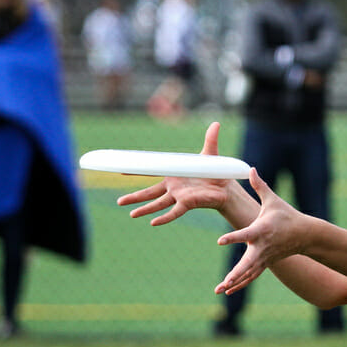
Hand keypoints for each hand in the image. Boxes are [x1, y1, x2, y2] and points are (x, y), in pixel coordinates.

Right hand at [117, 122, 232, 225]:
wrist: (227, 187)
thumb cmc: (215, 172)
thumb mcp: (210, 154)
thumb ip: (210, 139)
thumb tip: (216, 122)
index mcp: (173, 175)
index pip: (151, 173)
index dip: (136, 171)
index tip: (120, 170)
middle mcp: (173, 187)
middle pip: (149, 193)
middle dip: (134, 197)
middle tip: (119, 202)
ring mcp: (179, 196)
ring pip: (158, 204)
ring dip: (145, 209)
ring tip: (131, 215)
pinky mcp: (188, 203)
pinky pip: (174, 212)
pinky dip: (164, 218)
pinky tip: (153, 223)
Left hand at [214, 168, 306, 294]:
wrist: (305, 234)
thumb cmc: (287, 215)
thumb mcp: (273, 200)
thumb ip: (259, 186)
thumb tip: (250, 168)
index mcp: (261, 230)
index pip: (245, 235)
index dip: (233, 238)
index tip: (220, 241)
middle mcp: (262, 247)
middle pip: (247, 264)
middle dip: (235, 274)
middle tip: (224, 282)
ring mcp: (264, 257)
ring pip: (248, 273)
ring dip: (234, 282)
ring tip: (219, 290)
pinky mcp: (265, 263)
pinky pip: (251, 276)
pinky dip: (241, 284)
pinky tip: (228, 290)